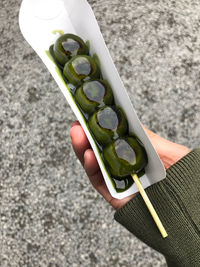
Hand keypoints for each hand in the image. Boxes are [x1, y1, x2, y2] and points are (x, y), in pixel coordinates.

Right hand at [70, 121, 189, 209]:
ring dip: (83, 148)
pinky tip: (87, 154)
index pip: (113, 139)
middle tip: (78, 123)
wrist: (188, 205)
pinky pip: (100, 182)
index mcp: (135, 154)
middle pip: (100, 150)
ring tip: (78, 134)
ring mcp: (119, 181)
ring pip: (95, 164)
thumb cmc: (182, 176)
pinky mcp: (115, 197)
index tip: (89, 113)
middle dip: (87, 135)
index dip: (99, 127)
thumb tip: (124, 118)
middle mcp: (124, 167)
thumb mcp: (165, 149)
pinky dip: (91, 168)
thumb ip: (143, 137)